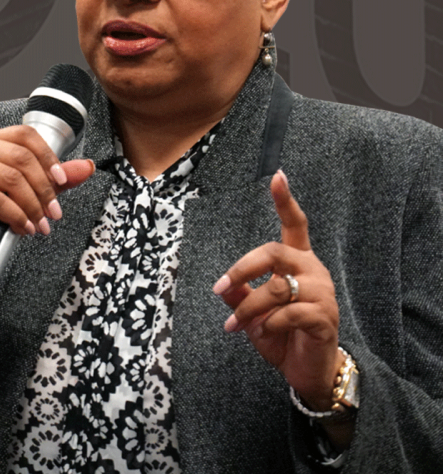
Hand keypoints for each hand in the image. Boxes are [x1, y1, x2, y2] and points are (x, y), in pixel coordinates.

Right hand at [0, 125, 94, 271]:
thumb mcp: (33, 187)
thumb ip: (58, 176)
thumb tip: (87, 167)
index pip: (26, 136)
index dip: (48, 157)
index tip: (62, 180)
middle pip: (21, 158)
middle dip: (44, 188)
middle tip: (54, 211)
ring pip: (11, 180)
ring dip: (33, 205)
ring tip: (41, 222)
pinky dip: (18, 216)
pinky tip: (25, 227)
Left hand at [213, 170, 341, 409]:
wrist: (309, 372)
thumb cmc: (281, 334)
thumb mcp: (253, 313)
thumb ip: (239, 294)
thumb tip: (222, 286)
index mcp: (297, 261)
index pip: (295, 224)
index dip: (285, 200)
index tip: (277, 175)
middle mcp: (312, 270)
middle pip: (274, 251)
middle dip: (242, 267)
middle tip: (221, 287)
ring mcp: (322, 293)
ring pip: (277, 288)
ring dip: (249, 307)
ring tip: (234, 325)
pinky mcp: (325, 318)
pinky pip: (291, 313)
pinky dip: (269, 323)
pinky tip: (262, 332)